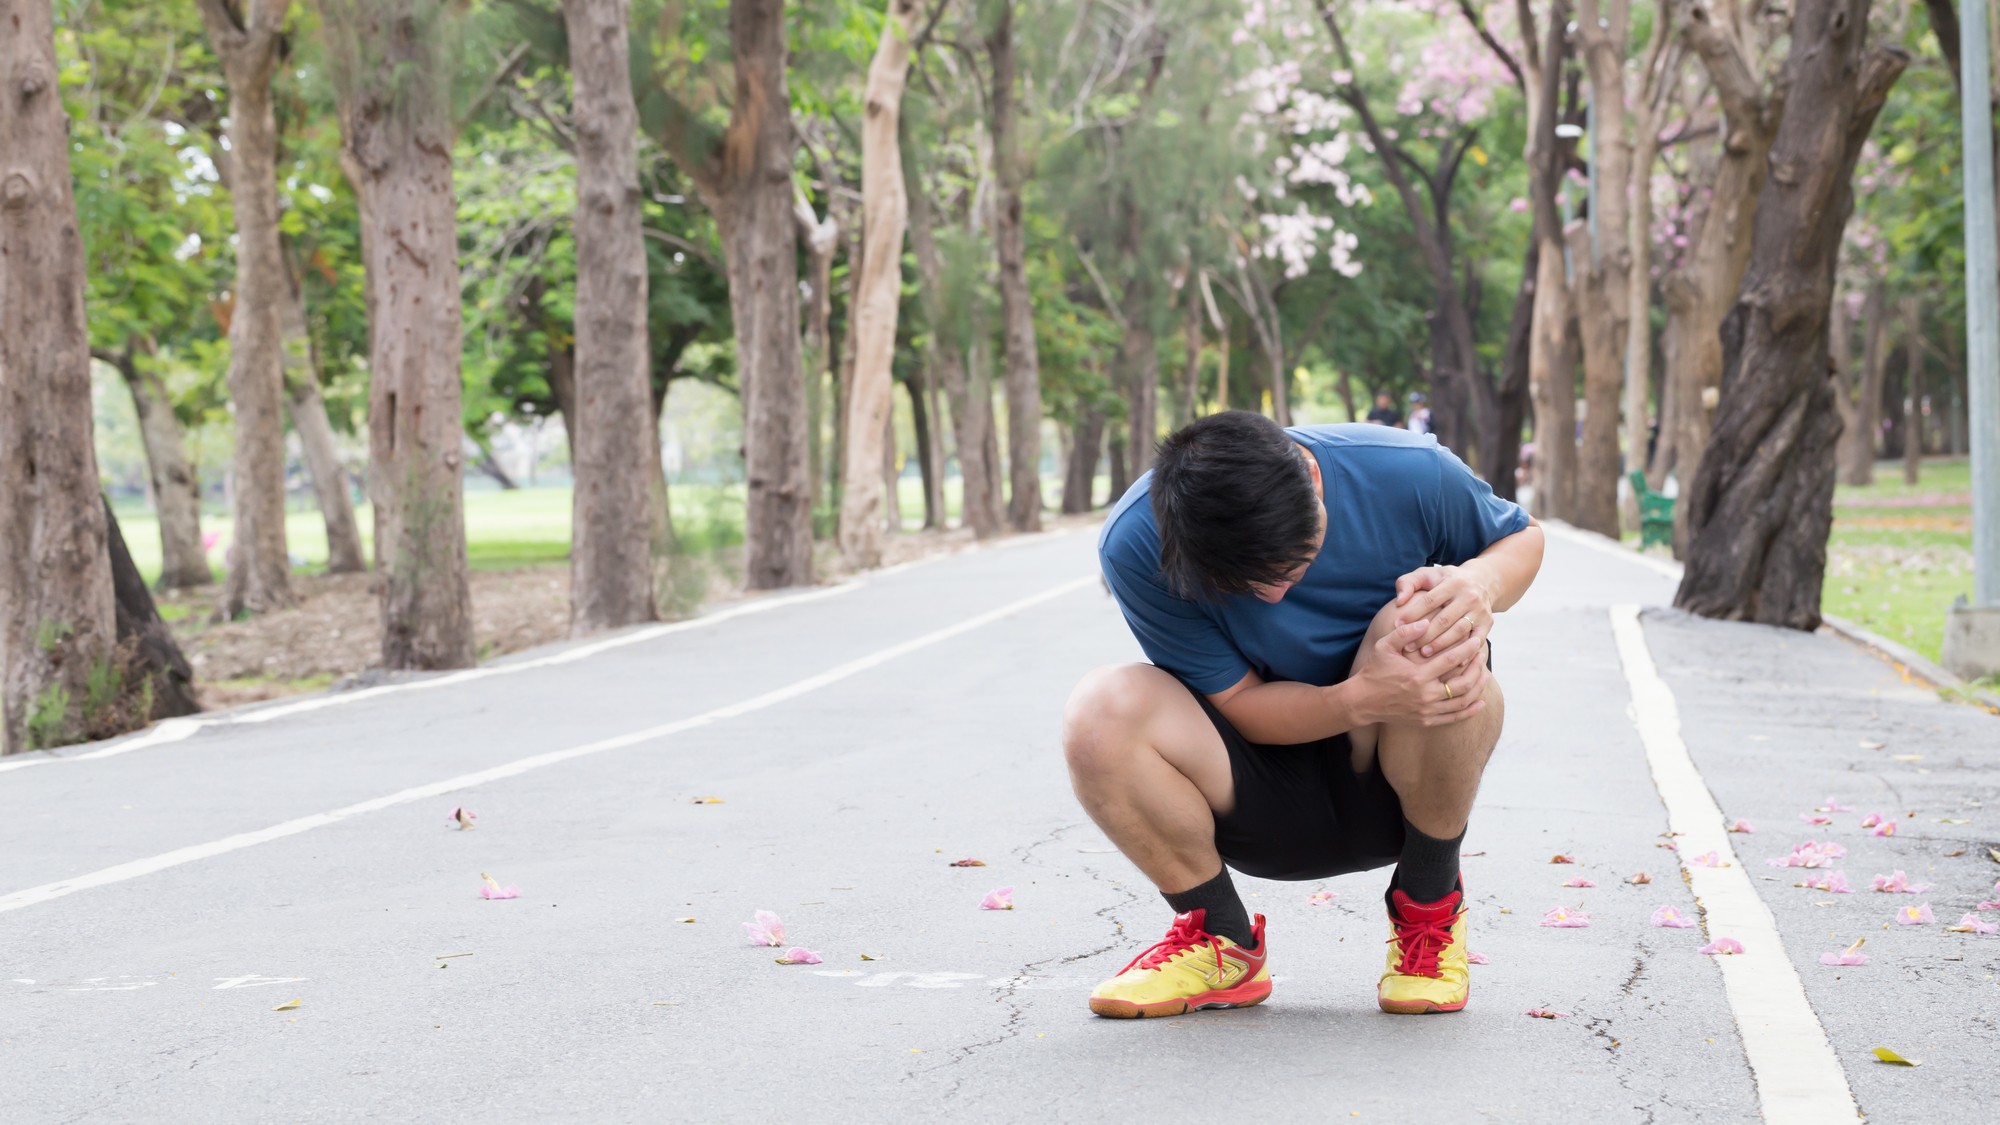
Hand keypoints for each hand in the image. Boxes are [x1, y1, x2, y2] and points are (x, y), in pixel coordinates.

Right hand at [1347, 618, 1489, 727]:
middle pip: (1464, 683)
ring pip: (1463, 701)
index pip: (1452, 660)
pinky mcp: (1426, 720)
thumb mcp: (1384, 647)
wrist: (1362, 701)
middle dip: (1477, 668)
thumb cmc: (1374, 670)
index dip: (1468, 648)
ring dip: (1478, 687)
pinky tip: (1480, 701)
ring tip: (1484, 674)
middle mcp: (1425, 696)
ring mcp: (1427, 711)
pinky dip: (1470, 710)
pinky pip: (1454, 717)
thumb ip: (1405, 632)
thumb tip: (1426, 622)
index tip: (1477, 639)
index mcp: (1417, 676)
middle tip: (1482, 655)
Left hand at [1393, 563, 1496, 658]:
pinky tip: (1450, 663)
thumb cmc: (1444, 580)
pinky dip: (1464, 652)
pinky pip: (1476, 641)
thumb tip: (1399, 600)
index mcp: (1453, 582)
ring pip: (1459, 632)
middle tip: (1407, 647)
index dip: (1412, 614)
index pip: (1430, 600)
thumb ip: (1407, 583)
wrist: (1481, 581)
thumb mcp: (1426, 574)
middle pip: (1444, 620)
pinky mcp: (1487, 623)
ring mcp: (1480, 611)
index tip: (1397, 626)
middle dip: (1424, 635)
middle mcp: (1469, 596)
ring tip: (1423, 654)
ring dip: (1440, 645)